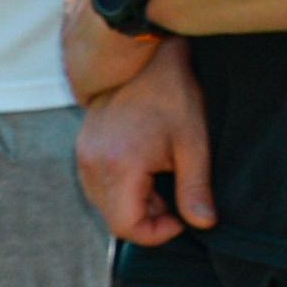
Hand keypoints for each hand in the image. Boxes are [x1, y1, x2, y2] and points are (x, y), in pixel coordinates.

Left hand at [60, 0, 182, 106]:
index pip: (96, 11)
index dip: (115, 20)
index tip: (133, 29)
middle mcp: (72, 19)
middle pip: (86, 38)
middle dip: (104, 48)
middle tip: (131, 59)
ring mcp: (72, 49)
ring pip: (86, 64)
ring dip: (103, 72)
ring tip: (127, 80)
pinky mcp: (80, 76)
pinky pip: (88, 88)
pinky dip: (100, 91)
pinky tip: (116, 94)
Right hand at [77, 42, 216, 246]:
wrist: (142, 53)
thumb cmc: (171, 94)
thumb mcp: (193, 144)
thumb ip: (195, 188)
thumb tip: (203, 224)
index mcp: (118, 165)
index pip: (126, 226)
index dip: (157, 232)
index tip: (181, 216)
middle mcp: (91, 163)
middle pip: (113, 219)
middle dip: (147, 217)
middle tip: (175, 193)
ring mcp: (83, 154)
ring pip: (104, 203)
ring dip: (134, 202)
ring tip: (161, 178)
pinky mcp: (83, 146)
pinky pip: (98, 184)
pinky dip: (121, 187)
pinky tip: (145, 167)